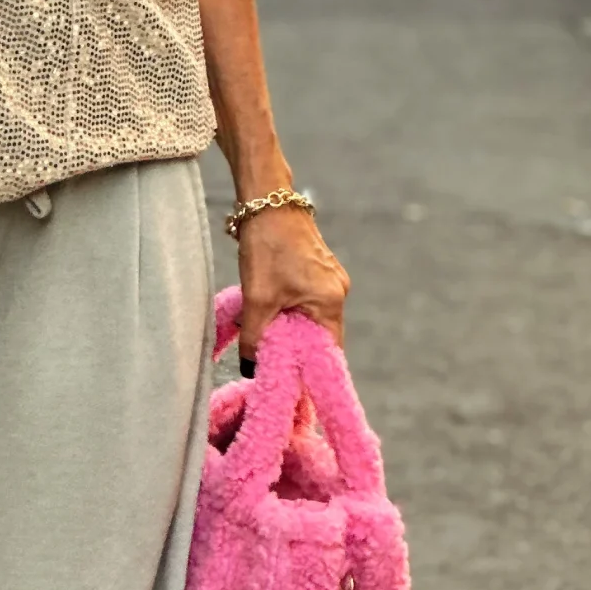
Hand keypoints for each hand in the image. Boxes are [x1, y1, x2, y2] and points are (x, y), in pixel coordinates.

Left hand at [235, 205, 348, 367]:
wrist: (265, 200)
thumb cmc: (266, 247)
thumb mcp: (257, 299)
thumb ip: (255, 338)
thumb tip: (252, 370)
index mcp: (331, 300)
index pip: (329, 351)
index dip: (312, 372)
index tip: (296, 389)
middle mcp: (337, 290)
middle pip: (319, 335)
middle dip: (297, 351)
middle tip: (274, 367)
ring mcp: (329, 277)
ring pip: (310, 317)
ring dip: (290, 330)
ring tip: (266, 341)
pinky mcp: (316, 268)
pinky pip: (306, 301)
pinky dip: (289, 312)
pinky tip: (268, 314)